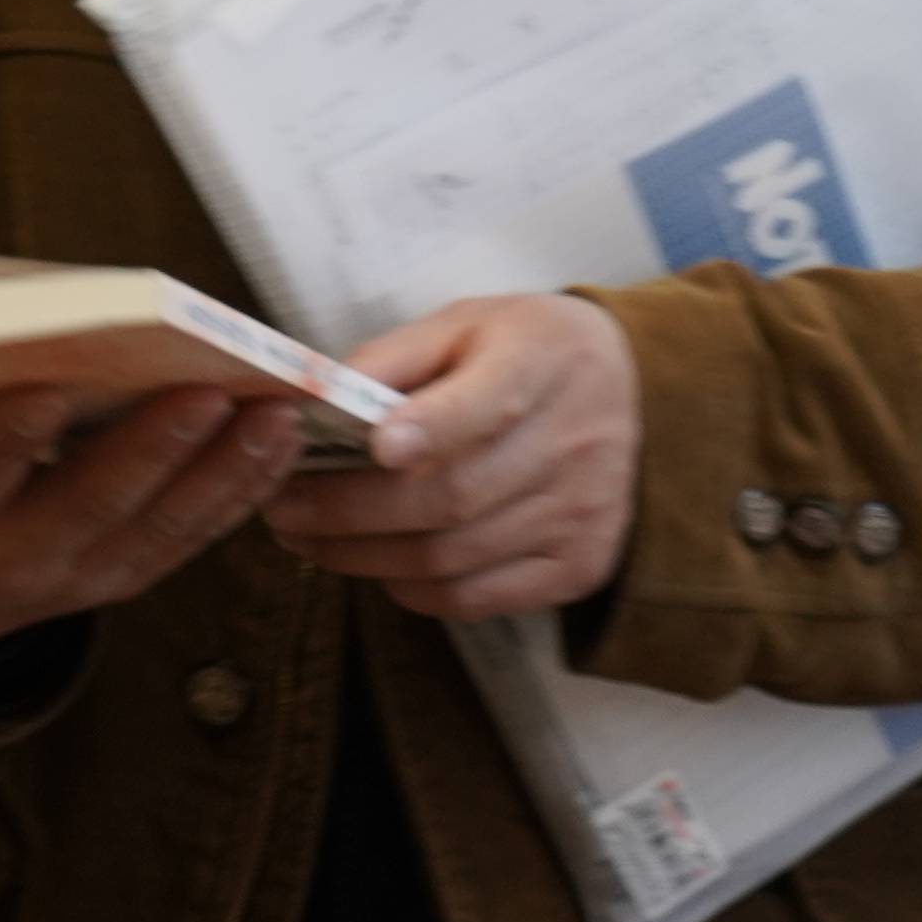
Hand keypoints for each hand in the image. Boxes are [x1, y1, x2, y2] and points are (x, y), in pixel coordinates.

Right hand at [0, 258, 309, 652]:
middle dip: (153, 449)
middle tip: (208, 390)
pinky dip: (236, 498)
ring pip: (154, 528)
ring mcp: (69, 577)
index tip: (54, 391)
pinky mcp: (117, 580)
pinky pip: (185, 544)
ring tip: (275, 412)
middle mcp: (3, 558)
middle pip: (88, 503)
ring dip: (221, 472)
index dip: (13, 441)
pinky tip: (278, 447)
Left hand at [268, 288, 639, 618]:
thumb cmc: (527, 354)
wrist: (637, 396)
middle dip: (349, 512)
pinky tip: (377, 565)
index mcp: (543, 361)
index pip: (489, 403)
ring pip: (452, 557)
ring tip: (308, 541)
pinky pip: (476, 597)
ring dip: (364, 558)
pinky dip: (412, 589)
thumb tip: (309, 401)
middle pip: (451, 497)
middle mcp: (574, 442)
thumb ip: (392, 358)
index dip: (430, 428)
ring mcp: (580, 513)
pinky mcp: (577, 566)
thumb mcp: (468, 324)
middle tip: (283, 511)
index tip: (374, 446)